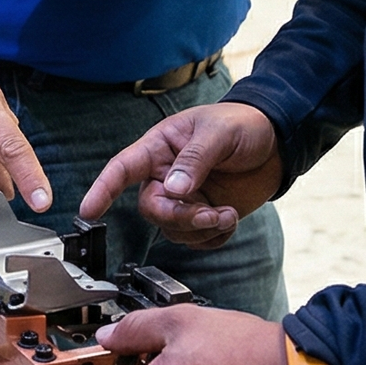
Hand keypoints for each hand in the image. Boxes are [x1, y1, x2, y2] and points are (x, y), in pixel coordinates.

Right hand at [78, 102, 280, 248]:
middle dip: (180, 217)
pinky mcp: (203, 214)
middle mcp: (165, 175)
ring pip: (174, 229)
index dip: (103, 189)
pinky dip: (213, 237)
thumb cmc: (242, 124)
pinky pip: (196, 240)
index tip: (88, 209)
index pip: (123, 168)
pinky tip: (228, 220)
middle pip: (152, 209)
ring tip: (227, 213)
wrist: (276, 142)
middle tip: (210, 214)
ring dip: (201, 229)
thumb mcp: (218, 133)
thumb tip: (173, 189)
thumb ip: (194, 160)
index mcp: (160, 147)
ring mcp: (185, 198)